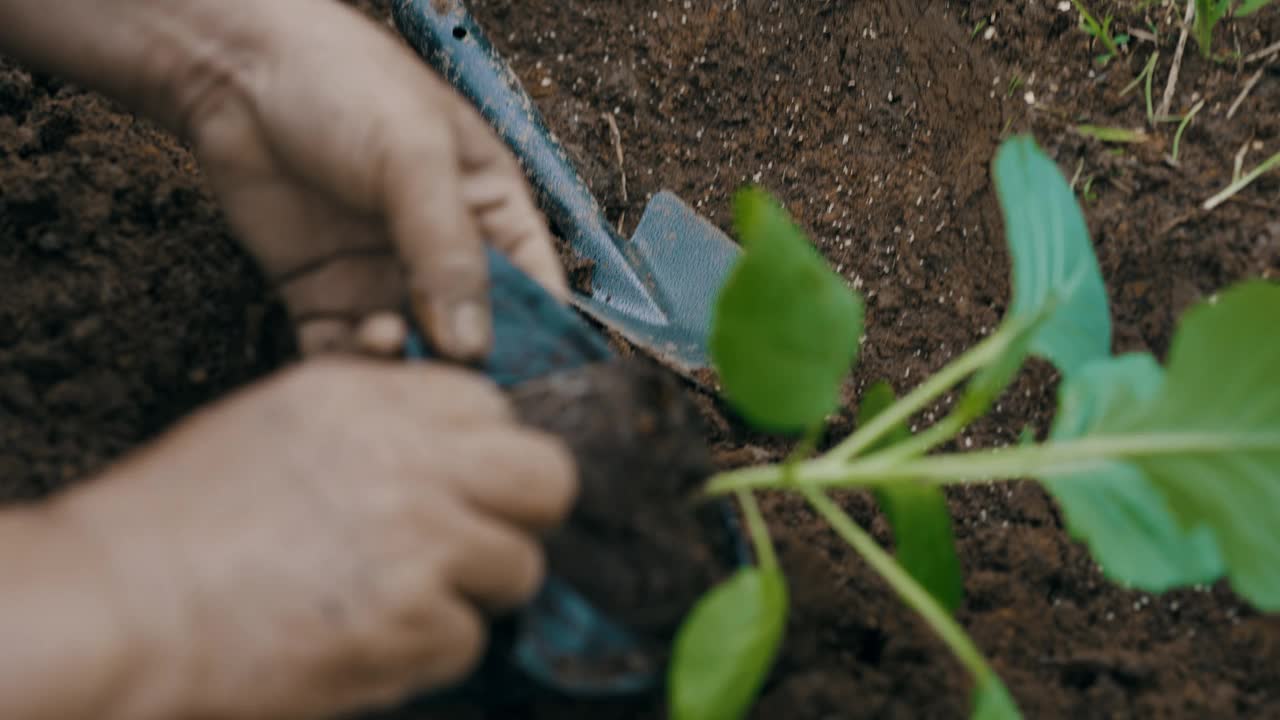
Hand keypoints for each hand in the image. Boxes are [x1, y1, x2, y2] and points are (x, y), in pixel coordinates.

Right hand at [52, 359, 576, 719]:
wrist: (122, 603)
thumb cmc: (178, 517)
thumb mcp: (279, 420)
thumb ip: (374, 421)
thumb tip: (444, 446)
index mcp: (375, 401)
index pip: (493, 406)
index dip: (487, 450)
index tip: (468, 479)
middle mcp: (415, 461)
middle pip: (547, 477)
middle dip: (525, 512)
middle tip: (486, 537)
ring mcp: (425, 542)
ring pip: (522, 567)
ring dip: (479, 591)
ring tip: (414, 601)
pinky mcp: (416, 622)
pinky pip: (469, 640)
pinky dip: (431, 650)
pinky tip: (373, 639)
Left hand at [177, 0, 566, 358]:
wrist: (234, 69)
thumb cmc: (344, 85)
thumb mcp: (414, 157)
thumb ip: (448, 251)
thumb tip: (473, 344)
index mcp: (490, 210)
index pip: (534, 288)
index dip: (539, 337)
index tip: (529, 377)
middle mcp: (443, 254)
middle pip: (475, 334)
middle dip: (467, 363)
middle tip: (453, 378)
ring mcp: (383, 279)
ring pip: (412, 353)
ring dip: (405, 364)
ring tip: (383, 338)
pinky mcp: (325, 297)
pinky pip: (347, 354)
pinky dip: (353, 367)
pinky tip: (354, 347)